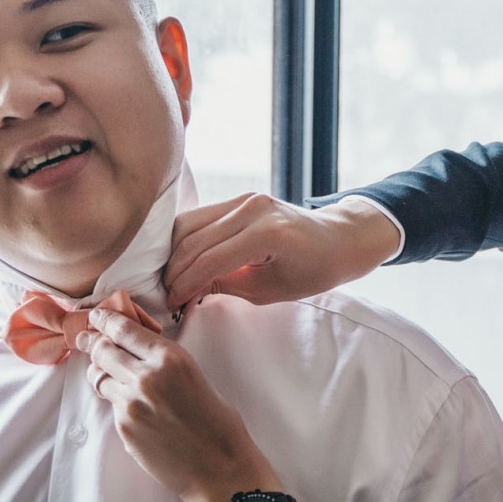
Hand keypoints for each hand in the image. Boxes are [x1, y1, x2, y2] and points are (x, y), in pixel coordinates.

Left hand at [77, 306, 282, 501]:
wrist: (219, 468)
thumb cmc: (218, 423)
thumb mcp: (196, 377)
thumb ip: (165, 362)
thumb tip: (138, 353)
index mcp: (170, 358)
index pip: (124, 329)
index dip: (105, 319)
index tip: (96, 315)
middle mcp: (146, 376)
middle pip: (103, 350)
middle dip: (93, 343)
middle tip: (86, 340)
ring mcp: (131, 403)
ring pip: (100, 377)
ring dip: (101, 372)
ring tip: (105, 372)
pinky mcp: (124, 427)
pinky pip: (111, 405)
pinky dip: (116, 400)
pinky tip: (130, 405)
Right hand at [163, 193, 400, 311]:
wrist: (338, 240)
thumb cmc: (313, 270)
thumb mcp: (269, 290)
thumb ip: (225, 286)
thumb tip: (186, 292)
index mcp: (266, 233)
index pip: (210, 260)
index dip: (185, 284)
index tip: (171, 304)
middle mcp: (252, 208)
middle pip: (193, 240)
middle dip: (174, 271)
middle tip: (164, 295)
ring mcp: (245, 198)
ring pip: (189, 223)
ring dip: (174, 253)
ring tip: (171, 279)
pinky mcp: (241, 197)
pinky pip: (201, 216)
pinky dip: (186, 238)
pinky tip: (181, 260)